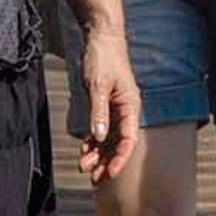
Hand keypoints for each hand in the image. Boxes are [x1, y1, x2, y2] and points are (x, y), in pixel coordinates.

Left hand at [75, 25, 142, 183]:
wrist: (100, 37)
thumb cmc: (103, 57)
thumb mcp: (97, 86)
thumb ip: (98, 113)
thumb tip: (99, 138)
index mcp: (131, 106)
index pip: (128, 140)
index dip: (119, 159)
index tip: (108, 174)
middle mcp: (126, 110)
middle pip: (119, 144)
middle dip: (106, 162)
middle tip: (94, 179)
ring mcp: (115, 108)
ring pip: (109, 139)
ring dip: (98, 155)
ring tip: (84, 168)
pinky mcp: (104, 105)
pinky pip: (100, 129)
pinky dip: (92, 141)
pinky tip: (84, 152)